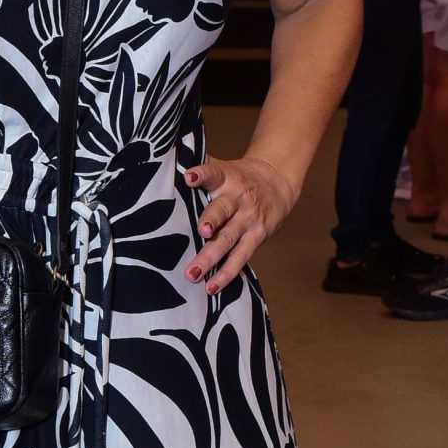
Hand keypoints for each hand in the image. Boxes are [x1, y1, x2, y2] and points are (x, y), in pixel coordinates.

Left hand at [183, 154, 294, 291]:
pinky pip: (240, 257)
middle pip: (222, 210)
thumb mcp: (224, 167)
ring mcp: (248, 220)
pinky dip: (226, 273)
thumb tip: (170, 160)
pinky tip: (212, 287)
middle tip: (201, 231)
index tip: (188, 177)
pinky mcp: (257, 237)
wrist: (277, 181)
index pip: (213, 172)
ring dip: (211, 257)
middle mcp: (238, 198)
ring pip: (229, 239)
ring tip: (194, 274)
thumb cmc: (239, 177)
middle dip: (211, 220)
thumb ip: (201, 167)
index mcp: (226, 178)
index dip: (201, 174)